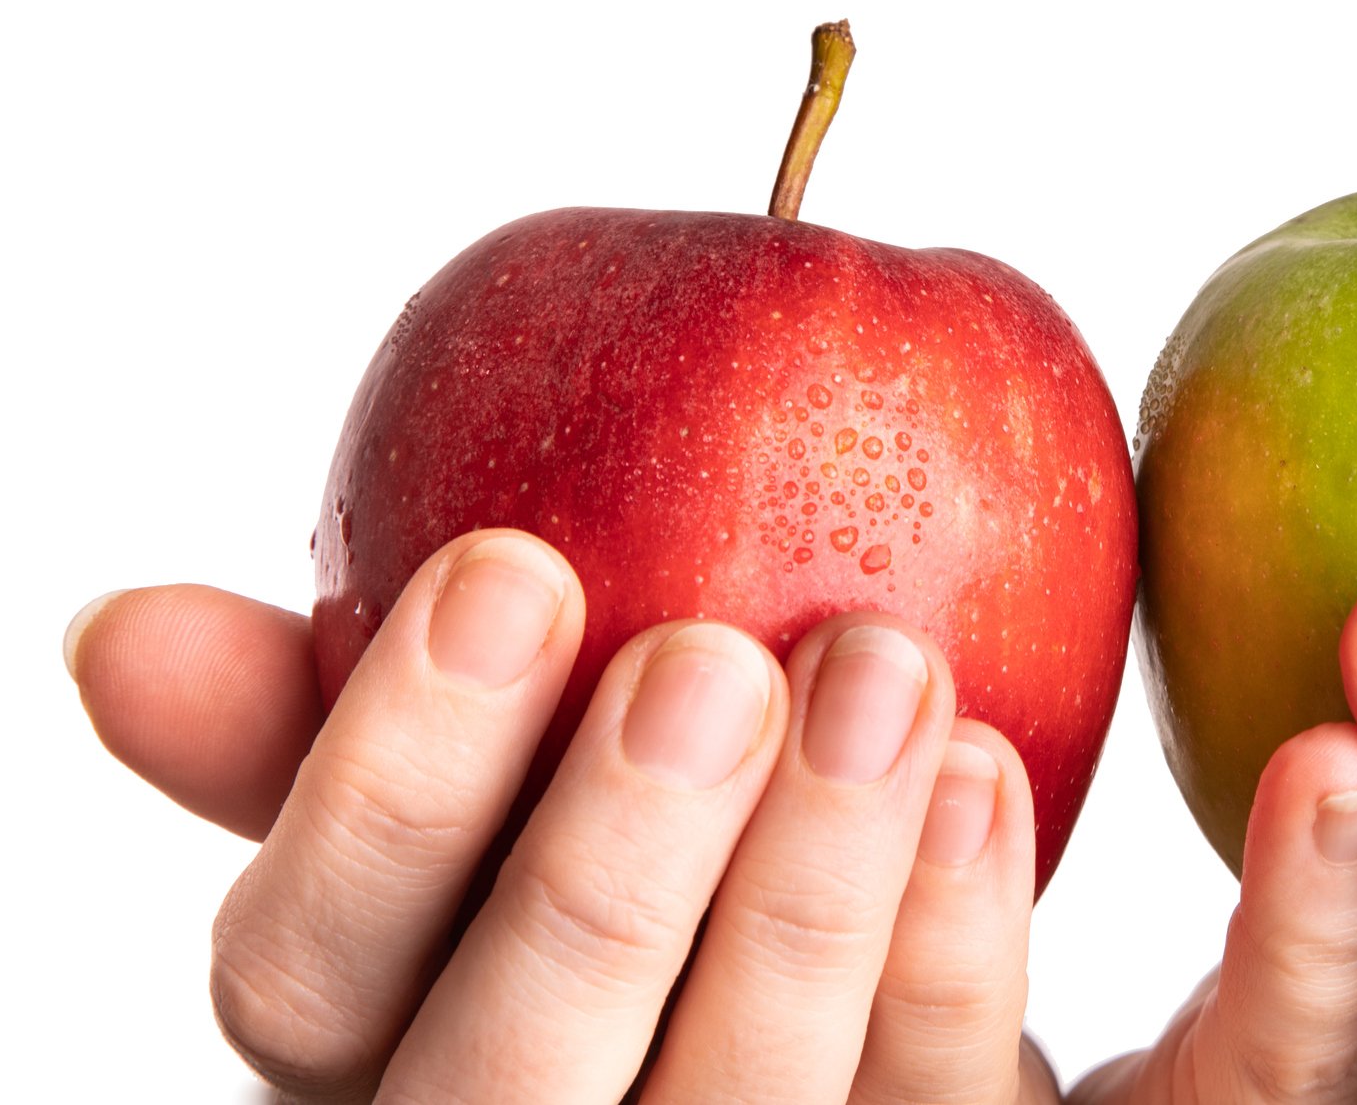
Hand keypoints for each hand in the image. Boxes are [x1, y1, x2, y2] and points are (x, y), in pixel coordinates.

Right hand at [67, 529, 1062, 1103]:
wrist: (868, 1010)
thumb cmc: (655, 862)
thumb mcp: (492, 786)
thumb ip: (352, 725)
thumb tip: (122, 631)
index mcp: (401, 1042)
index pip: (309, 979)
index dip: (381, 788)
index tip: (508, 564)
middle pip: (509, 1084)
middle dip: (598, 869)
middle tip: (702, 657)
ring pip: (734, 1104)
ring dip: (807, 887)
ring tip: (887, 668)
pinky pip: (923, 1102)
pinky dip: (945, 937)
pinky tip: (976, 777)